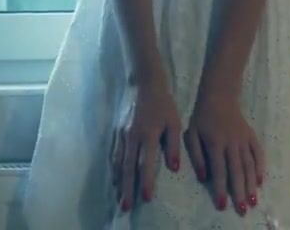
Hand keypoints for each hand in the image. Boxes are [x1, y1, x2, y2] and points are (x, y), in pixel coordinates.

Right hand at [110, 69, 180, 212]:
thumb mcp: (174, 123)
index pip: (145, 163)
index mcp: (147, 135)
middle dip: (127, 188)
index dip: (146, 181)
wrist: (143, 84)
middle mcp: (131, 137)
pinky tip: (115, 178)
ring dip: (118, 181)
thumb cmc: (163, 104)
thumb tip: (173, 168)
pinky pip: (114, 154)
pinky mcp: (117, 131)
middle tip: (126, 206)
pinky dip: (114, 168)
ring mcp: (121, 135)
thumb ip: (173, 145)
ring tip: (119, 197)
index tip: (146, 197)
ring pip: (118, 162)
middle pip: (127, 167)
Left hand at [184, 78, 264, 215]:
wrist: (219, 96)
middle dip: (240, 192)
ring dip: (251, 184)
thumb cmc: (201, 117)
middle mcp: (232, 143)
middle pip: (237, 171)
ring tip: (253, 201)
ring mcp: (243, 140)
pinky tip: (260, 180)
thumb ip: (197, 156)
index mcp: (215, 143)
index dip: (221, 189)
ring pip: (249, 165)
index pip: (219, 171)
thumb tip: (203, 177)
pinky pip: (258, 153)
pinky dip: (260, 167)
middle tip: (243, 210)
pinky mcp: (251, 136)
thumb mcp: (192, 134)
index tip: (223, 205)